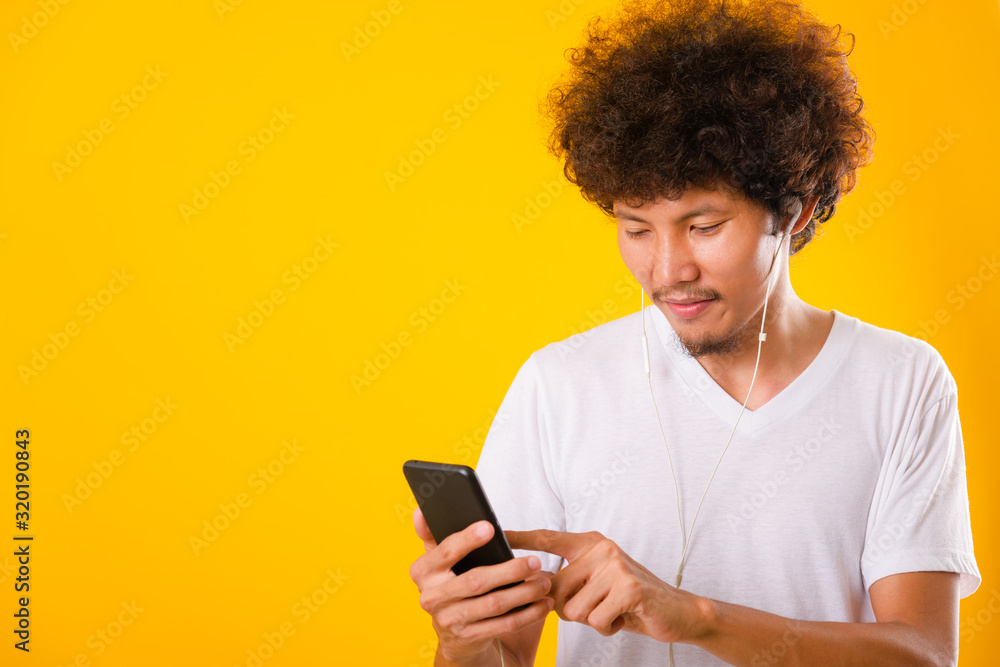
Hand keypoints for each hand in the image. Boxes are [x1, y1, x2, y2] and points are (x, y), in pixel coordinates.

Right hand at [408, 508, 554, 662]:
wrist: (451, 629)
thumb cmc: (449, 583)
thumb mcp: (436, 559)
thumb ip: (431, 534)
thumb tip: (421, 511)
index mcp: (423, 572)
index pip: (446, 552)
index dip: (467, 540)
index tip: (489, 528)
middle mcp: (432, 597)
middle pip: (475, 581)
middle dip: (509, 570)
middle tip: (535, 561)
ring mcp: (450, 620)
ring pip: (493, 604)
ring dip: (524, 593)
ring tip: (544, 582)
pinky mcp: (469, 637)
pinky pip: (503, 625)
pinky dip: (527, 615)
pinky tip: (542, 604)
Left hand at [507, 530, 707, 643]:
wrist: (676, 611)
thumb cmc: (629, 600)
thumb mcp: (595, 584)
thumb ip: (567, 580)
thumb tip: (531, 583)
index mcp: (590, 543)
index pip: (548, 538)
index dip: (520, 537)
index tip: (496, 533)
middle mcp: (600, 548)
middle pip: (555, 590)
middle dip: (571, 609)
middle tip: (599, 605)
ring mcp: (615, 565)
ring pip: (573, 609)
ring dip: (591, 619)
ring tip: (612, 609)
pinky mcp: (627, 586)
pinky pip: (594, 619)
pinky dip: (607, 627)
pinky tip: (623, 616)